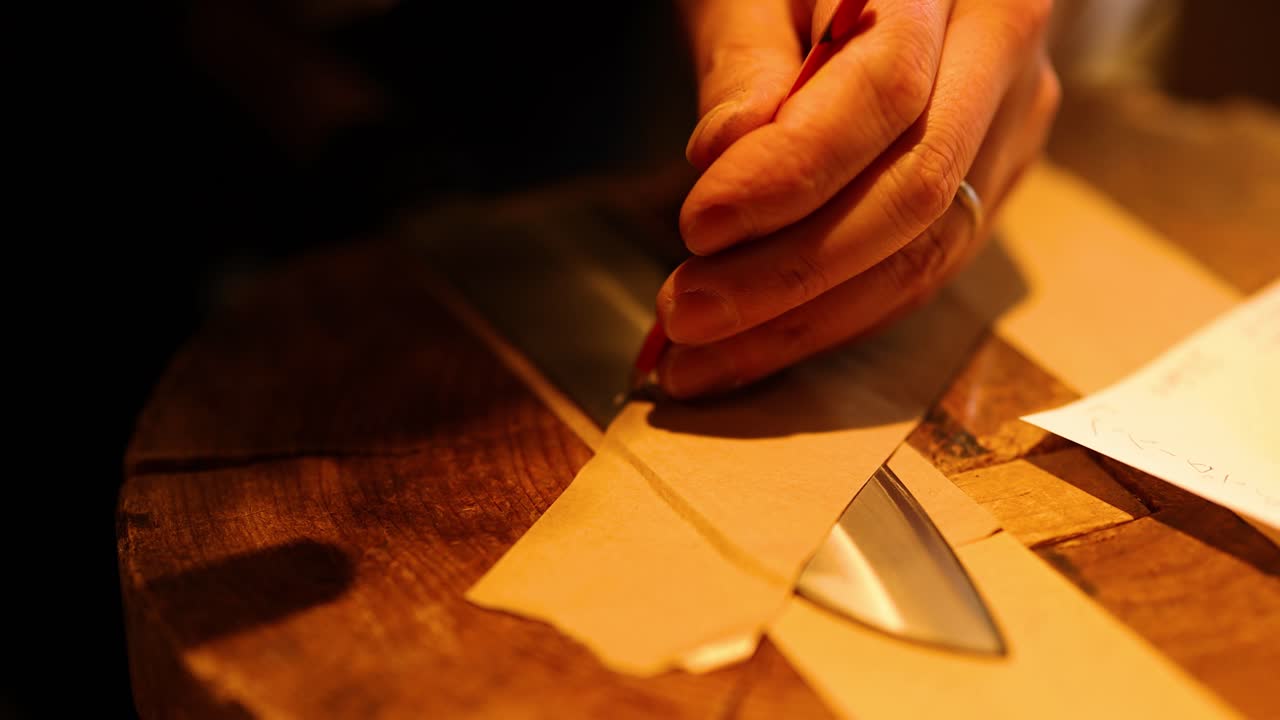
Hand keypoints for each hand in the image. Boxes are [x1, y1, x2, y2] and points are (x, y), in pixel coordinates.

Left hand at [658, 0, 1059, 396]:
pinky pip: (921, 271)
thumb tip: (726, 155)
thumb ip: (744, 59)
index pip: (885, 92)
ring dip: (805, 322)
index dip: (789, 172)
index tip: (697, 225)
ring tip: (701, 358)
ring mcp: (1011, 126)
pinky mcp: (991, 183)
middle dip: (790, 275)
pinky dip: (834, 318)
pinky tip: (756, 345)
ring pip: (924, 255)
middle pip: (915, 194)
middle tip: (685, 315)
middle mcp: (1005, 55)